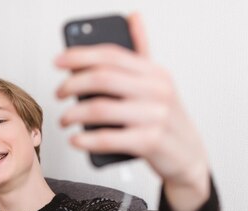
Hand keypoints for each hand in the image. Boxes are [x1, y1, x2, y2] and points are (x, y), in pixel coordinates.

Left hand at [55, 12, 209, 210]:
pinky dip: (86, 139)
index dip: (80, 55)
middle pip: (102, 79)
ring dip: (73, 114)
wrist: (190, 157)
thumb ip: (142, 52)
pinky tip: (75, 139)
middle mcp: (158, 91)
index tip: (58, 61)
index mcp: (155, 73)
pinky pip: (108, 139)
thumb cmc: (166, 119)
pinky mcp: (150, 143)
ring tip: (64, 119)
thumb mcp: (158, 83)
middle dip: (72, 84)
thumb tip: (133, 17)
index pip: (112, 55)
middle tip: (59, 93)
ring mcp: (156, 117)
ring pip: (101, 109)